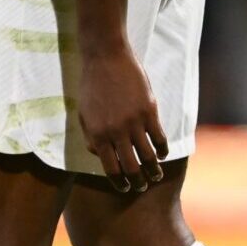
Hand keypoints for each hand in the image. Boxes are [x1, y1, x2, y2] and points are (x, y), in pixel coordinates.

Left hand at [78, 42, 166, 191]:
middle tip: (143, 186)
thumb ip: (91, 138)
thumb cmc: (92, 86)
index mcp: (97, 135)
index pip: (111, 168)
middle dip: (138, 181)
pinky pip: (159, 137)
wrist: (105, 58)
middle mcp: (115, 132)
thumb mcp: (83, 115)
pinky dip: (162, 149)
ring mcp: (133, 122)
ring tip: (156, 175)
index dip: (120, 182)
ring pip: (148, 156)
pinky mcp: (149, 111)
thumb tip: (101, 156)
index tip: (125, 188)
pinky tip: (162, 153)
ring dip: (153, 170)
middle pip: (131, 167)